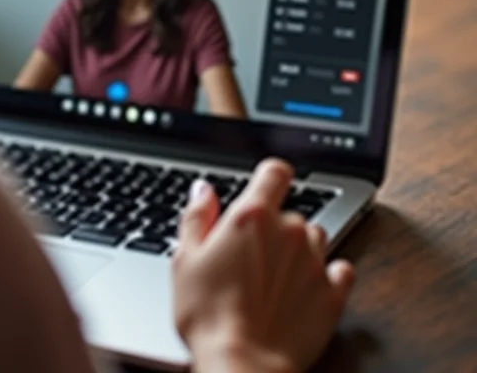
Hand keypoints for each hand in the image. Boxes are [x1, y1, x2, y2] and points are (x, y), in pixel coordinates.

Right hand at [172, 159, 354, 372]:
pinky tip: (306, 288)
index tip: (263, 188)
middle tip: (250, 256)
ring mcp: (315, 262)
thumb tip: (203, 190)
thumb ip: (197, 217)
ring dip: (299, 249)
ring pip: (315, 237)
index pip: (275, 171)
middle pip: (290, 212)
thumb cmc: (208, 315)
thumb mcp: (185, 259)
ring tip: (274, 277)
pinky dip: (328, 274)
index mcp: (252, 216)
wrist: (241, 366)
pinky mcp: (333, 295)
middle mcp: (289, 231)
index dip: (270, 177)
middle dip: (274, 228)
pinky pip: (341, 270)